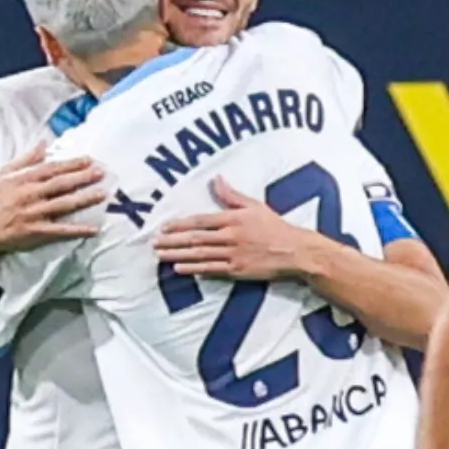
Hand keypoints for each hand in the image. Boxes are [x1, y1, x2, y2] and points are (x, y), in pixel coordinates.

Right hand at [0, 143, 107, 251]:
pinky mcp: (38, 232)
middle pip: (61, 184)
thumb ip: (27, 159)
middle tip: (101, 172)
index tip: (89, 159)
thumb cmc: (0, 200)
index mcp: (25, 180)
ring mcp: (35, 214)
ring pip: (64, 204)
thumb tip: (44, 143)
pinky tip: (95, 229)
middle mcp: (31, 195)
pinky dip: (78, 230)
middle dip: (82, 177)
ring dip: (85, 199)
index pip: (52, 169)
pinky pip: (62, 230)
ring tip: (103, 194)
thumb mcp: (7, 174)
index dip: (71, 164)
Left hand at [153, 177, 319, 278]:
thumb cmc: (275, 227)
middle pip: (195, 238)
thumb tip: (216, 178)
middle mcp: (230, 236)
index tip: (164, 227)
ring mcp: (233, 254)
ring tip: (160, 256)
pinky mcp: (237, 270)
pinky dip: (194, 269)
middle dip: (172, 241)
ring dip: (178, 255)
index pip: (200, 221)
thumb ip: (231, 195)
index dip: (180, 224)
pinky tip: (180, 269)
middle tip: (154, 244)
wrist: (294, 251)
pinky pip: (211, 269)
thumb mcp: (254, 206)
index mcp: (233, 219)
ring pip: (200, 254)